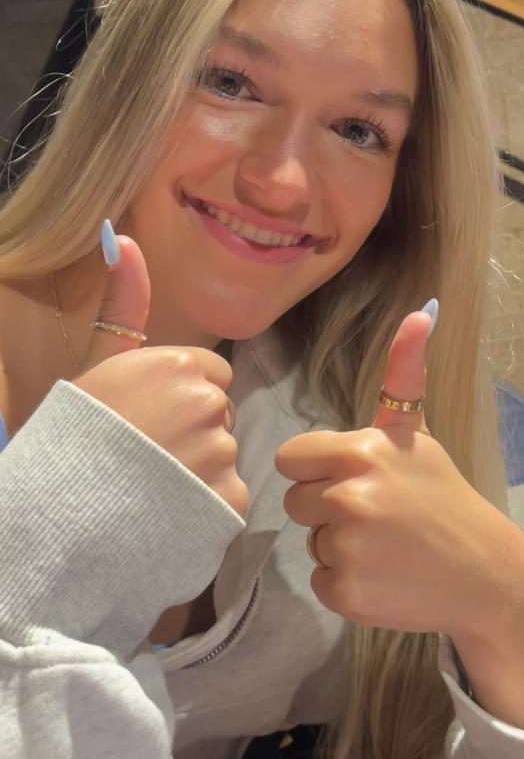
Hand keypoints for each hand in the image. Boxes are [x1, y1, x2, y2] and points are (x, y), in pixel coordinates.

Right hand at [72, 232, 247, 517]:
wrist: (58, 522)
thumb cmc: (74, 441)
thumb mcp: (95, 367)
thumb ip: (121, 305)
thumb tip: (122, 236)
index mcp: (176, 364)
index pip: (210, 373)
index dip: (179, 396)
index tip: (146, 418)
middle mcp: (206, 402)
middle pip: (220, 412)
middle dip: (194, 431)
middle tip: (147, 456)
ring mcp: (221, 453)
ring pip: (224, 455)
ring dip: (199, 471)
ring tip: (152, 489)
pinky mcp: (229, 500)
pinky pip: (229, 496)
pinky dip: (206, 507)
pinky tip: (168, 514)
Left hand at [275, 306, 519, 636]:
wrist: (484, 570)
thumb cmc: (442, 495)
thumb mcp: (417, 433)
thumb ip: (403, 374)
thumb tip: (419, 311)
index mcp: (362, 451)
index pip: (291, 458)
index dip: (316, 469)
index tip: (351, 477)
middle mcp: (351, 496)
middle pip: (295, 500)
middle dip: (326, 507)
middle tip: (375, 513)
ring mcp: (349, 547)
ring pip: (310, 540)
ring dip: (338, 545)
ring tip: (384, 545)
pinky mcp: (346, 592)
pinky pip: (320, 580)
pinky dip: (346, 584)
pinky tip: (383, 575)